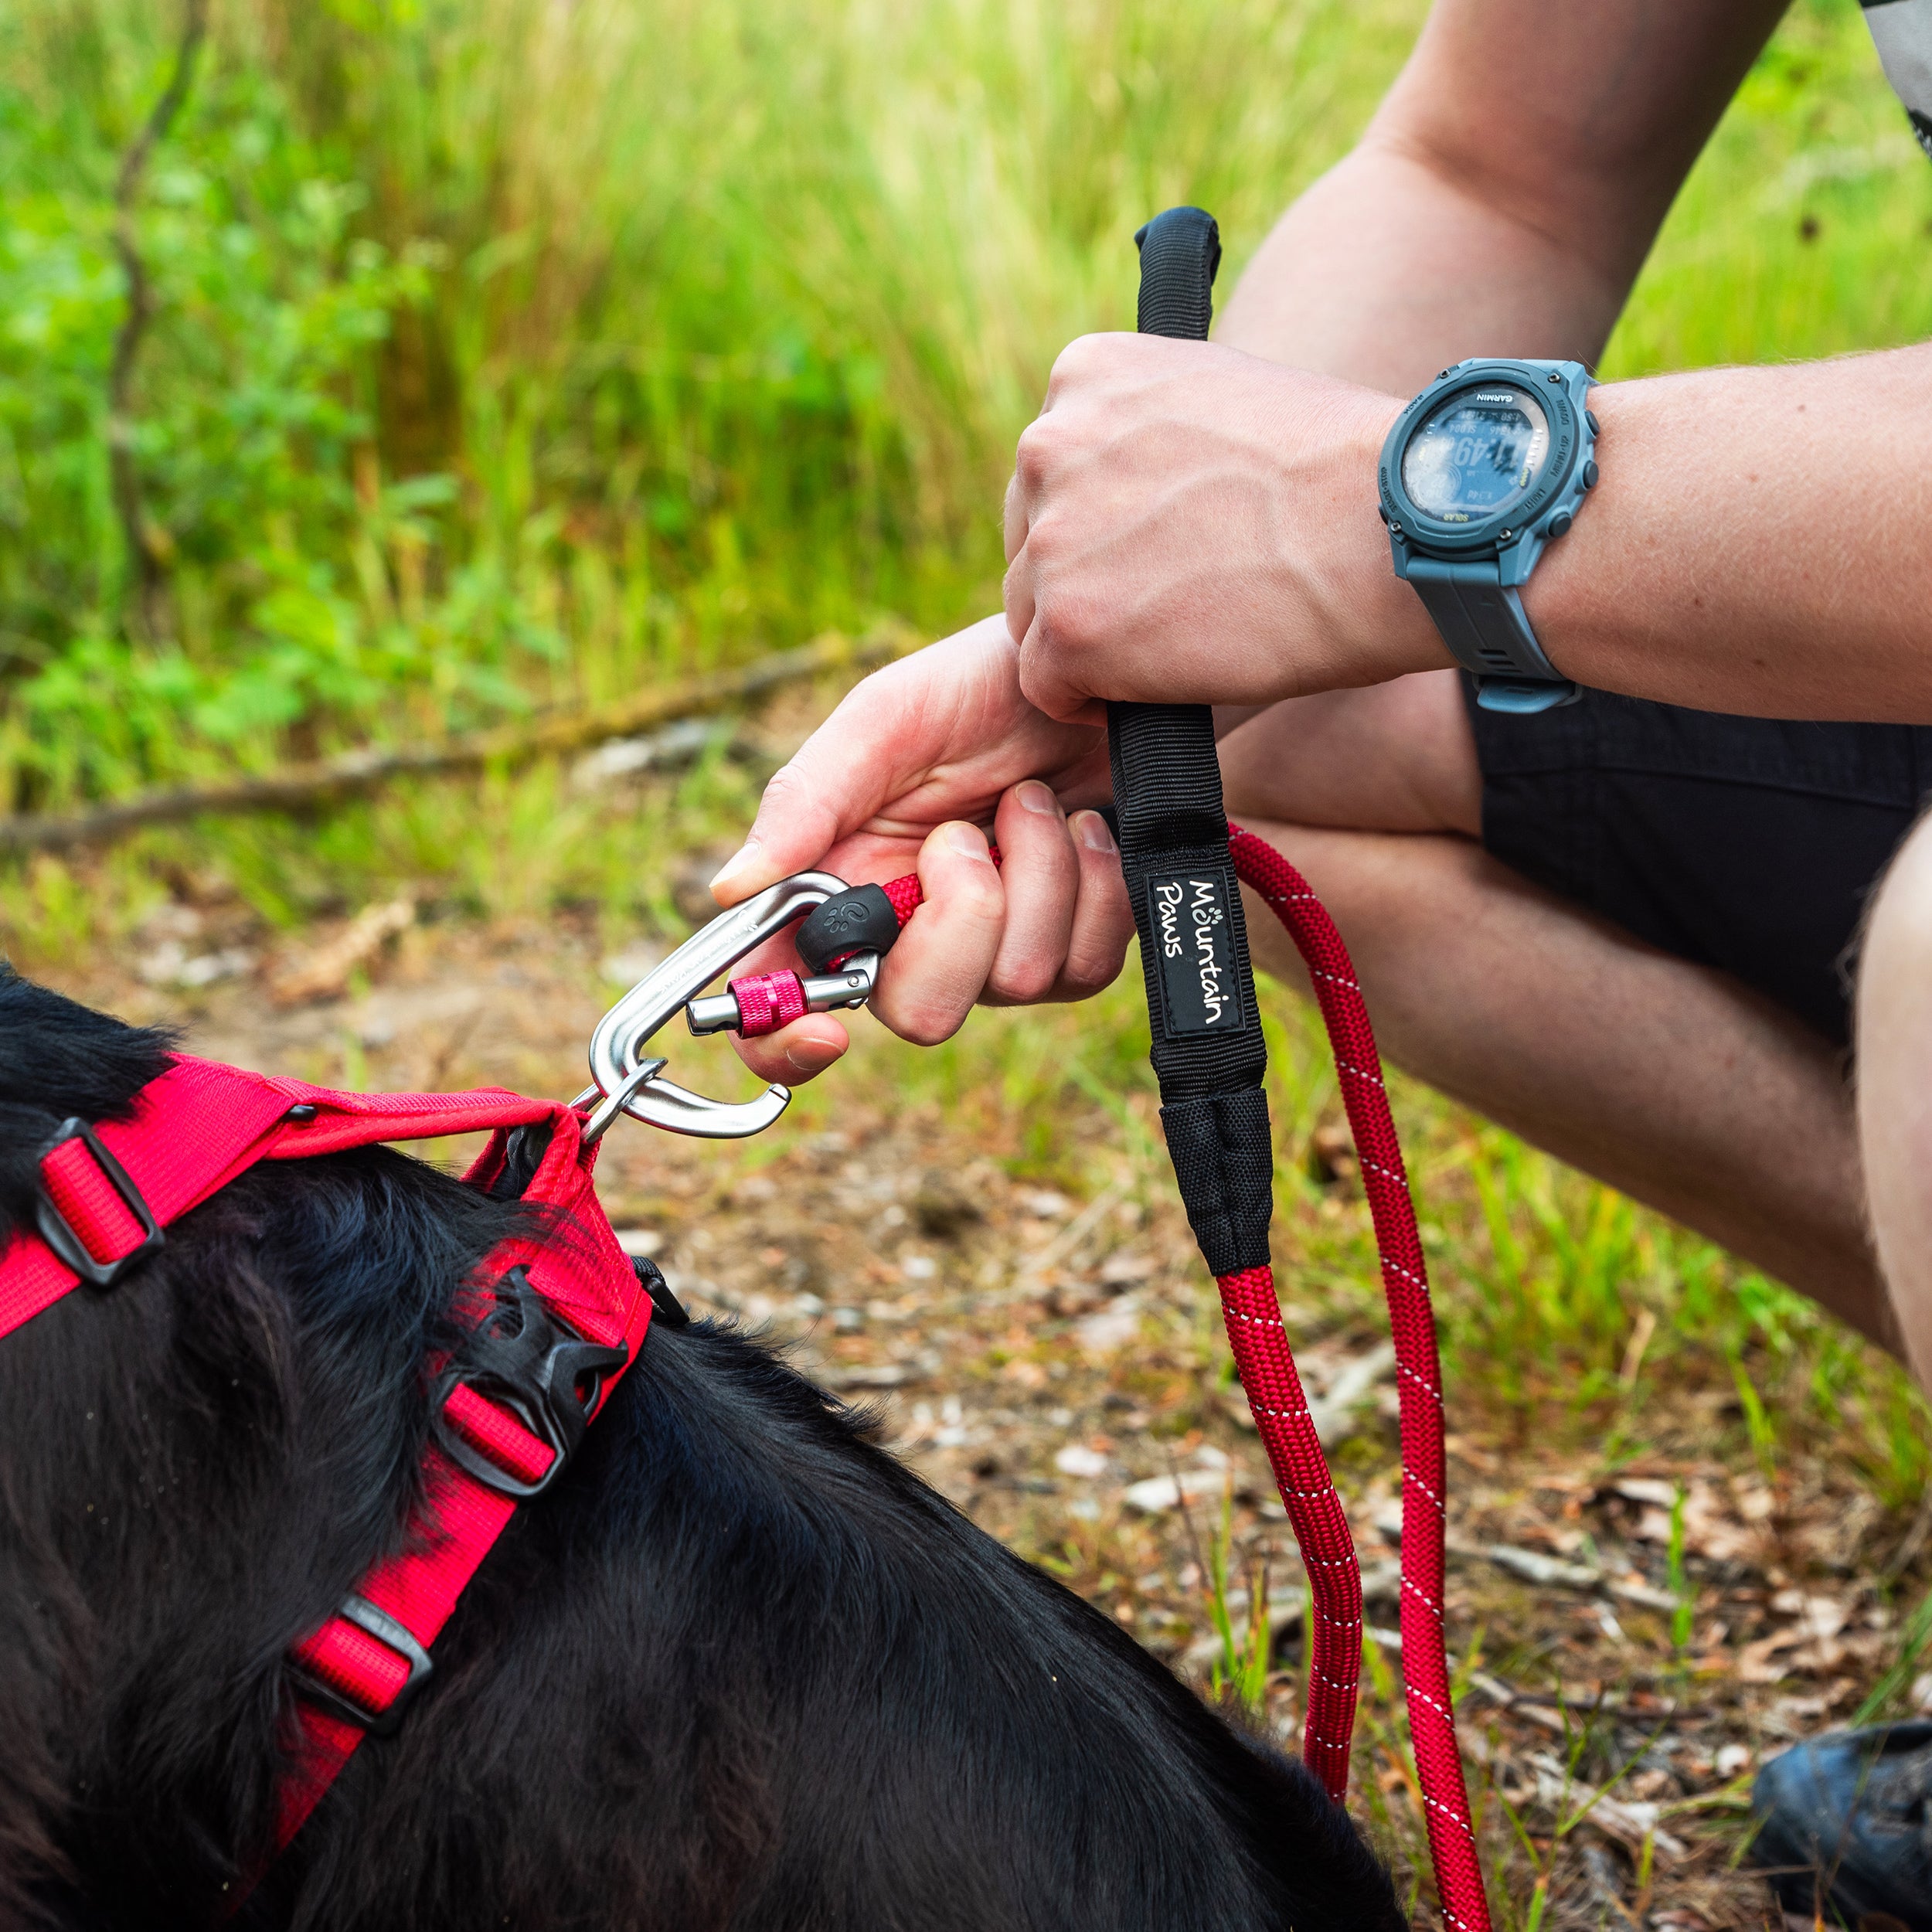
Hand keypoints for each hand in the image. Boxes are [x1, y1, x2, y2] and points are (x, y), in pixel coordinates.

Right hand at [704, 616, 1134, 1083]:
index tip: (826, 1035)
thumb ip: (806, 801)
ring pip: (1017, 982)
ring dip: (1036, 872)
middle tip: (965, 833)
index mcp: (840, 889)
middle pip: (921, 1013)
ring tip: (1030, 798)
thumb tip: (730, 889)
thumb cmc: (975, 686)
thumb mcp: (884, 720)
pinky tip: (1083, 826)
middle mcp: (910, 936)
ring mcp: (996, 951)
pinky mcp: (1072, 946)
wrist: (1090, 674)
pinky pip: (1085, 967)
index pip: (784, 1001)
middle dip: (961, 919)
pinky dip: (1092, 885)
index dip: (784, 1045)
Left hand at [1002, 333, 1436, 720]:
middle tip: (1176, 608)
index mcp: (1084, 374)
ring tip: (1185, 643)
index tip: (1161, 553)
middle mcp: (1048, 444)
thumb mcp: (1223, 402)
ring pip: (1034, 619)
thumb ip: (1147, 437)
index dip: (1101, 530)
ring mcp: (1053, 539)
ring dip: (1094, 645)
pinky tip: (1161, 688)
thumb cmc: (1339, 474)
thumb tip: (1119, 502)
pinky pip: (1044, 686)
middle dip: (1088, 586)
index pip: (1050, 476)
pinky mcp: (1069, 626)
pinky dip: (1092, 704)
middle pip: (1031, 548)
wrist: (1394, 529)